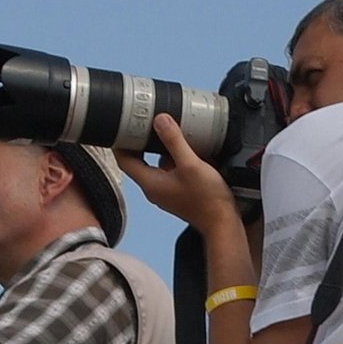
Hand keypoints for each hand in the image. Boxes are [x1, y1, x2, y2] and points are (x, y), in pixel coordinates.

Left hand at [115, 112, 241, 229]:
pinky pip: (168, 172)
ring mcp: (166, 192)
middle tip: (143, 124)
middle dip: (139, 143)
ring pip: (155, 166)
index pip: (124, 160)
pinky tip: (186, 151)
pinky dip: (172, 160)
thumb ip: (174, 141)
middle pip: (138, 162)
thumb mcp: (191, 164)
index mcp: (150, 183)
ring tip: (167, 132)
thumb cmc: (207, 200)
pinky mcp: (177, 192)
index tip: (121, 126)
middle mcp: (154, 189)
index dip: (119, 142)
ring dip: (158, 151)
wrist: (223, 222)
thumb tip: (160, 121)